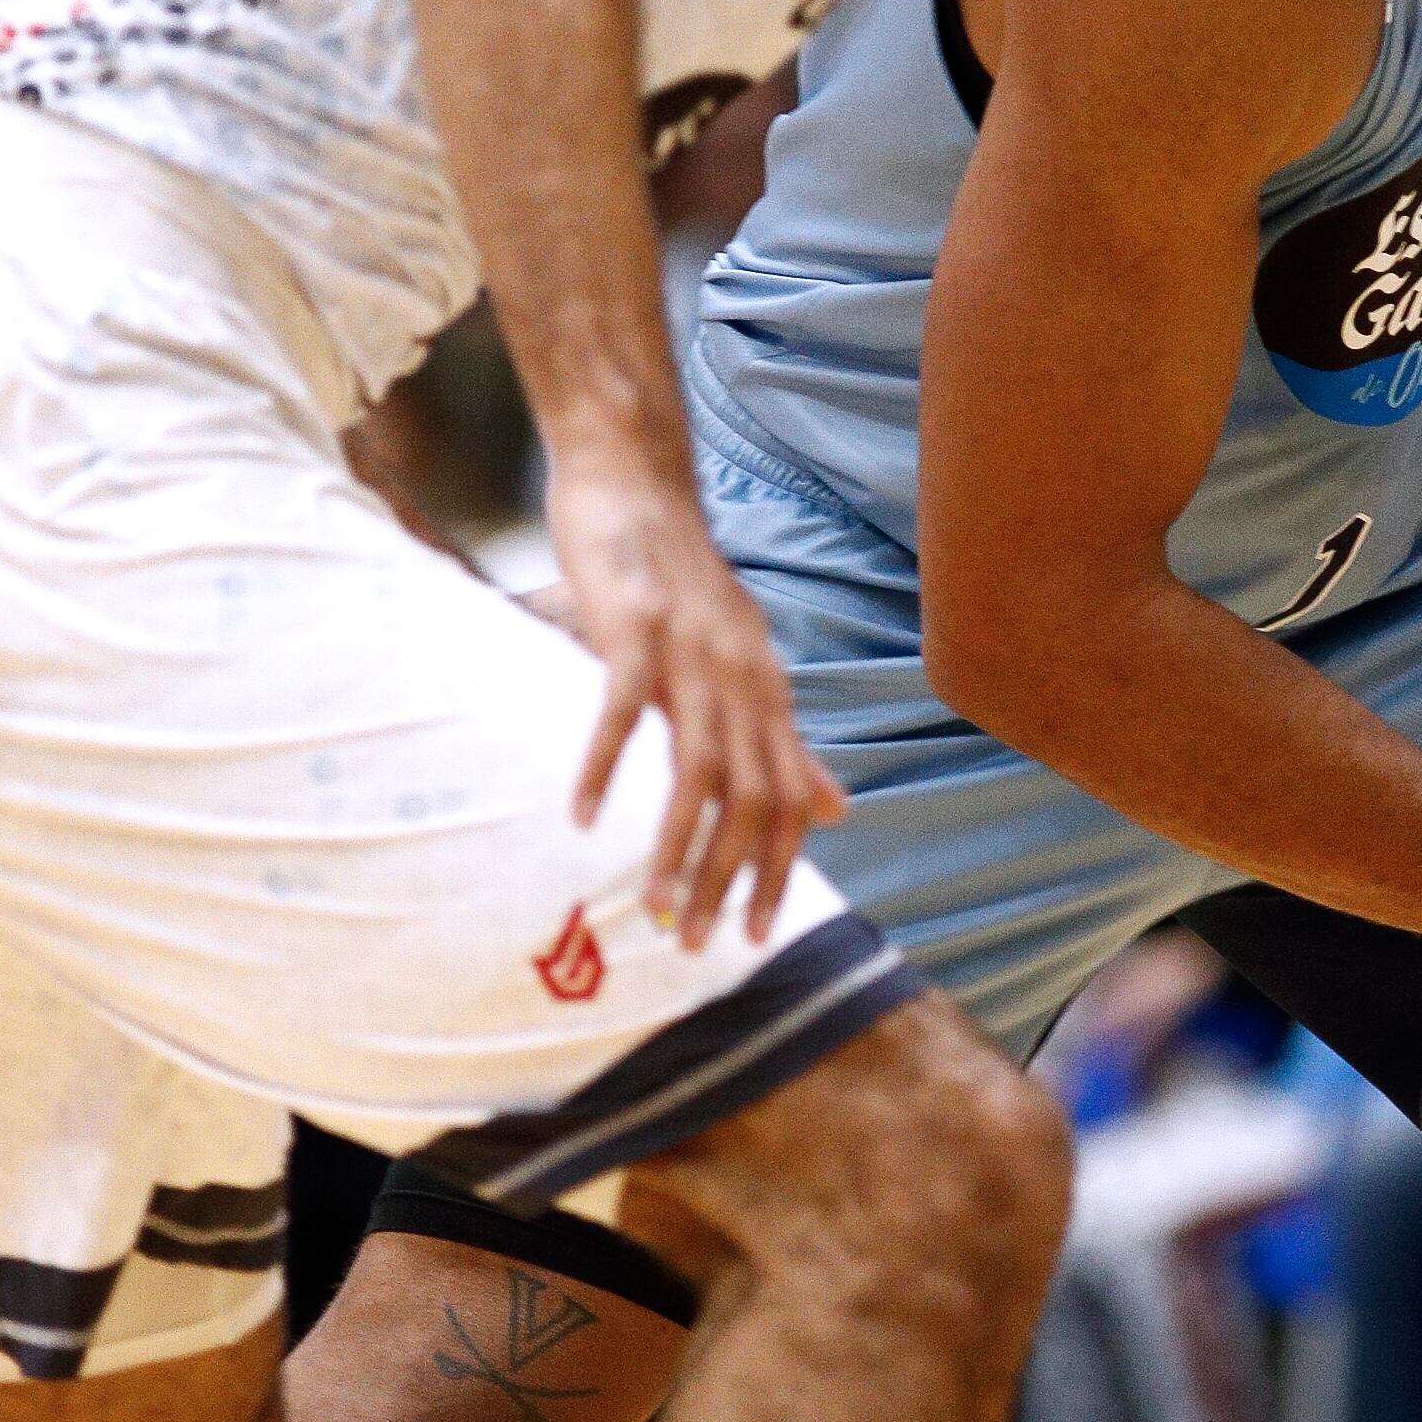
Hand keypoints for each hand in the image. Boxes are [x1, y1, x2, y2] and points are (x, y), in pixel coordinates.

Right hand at [546, 453, 843, 950]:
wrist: (634, 477)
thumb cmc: (678, 577)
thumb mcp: (744, 663)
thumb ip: (784, 740)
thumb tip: (835, 811)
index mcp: (767, 692)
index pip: (788, 801)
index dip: (778, 873)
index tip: (755, 936)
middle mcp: (742, 677)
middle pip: (751, 799)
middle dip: (729, 880)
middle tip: (697, 944)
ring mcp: (691, 652)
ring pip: (699, 770)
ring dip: (677, 847)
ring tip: (654, 905)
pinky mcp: (636, 625)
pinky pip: (627, 709)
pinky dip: (608, 766)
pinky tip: (586, 817)